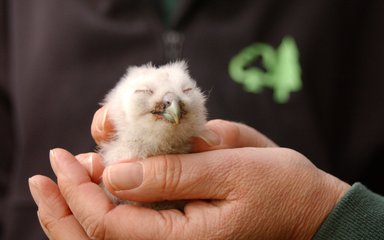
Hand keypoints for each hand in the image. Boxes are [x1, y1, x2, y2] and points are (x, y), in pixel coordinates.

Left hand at [29, 108, 349, 238]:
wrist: (308, 208)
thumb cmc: (279, 186)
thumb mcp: (230, 170)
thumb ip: (172, 174)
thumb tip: (114, 172)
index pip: (109, 224)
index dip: (78, 191)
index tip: (61, 157)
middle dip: (64, 207)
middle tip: (44, 175)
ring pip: (113, 235)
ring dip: (80, 208)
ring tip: (60, 181)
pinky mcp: (183, 228)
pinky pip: (134, 223)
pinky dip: (110, 203)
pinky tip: (101, 182)